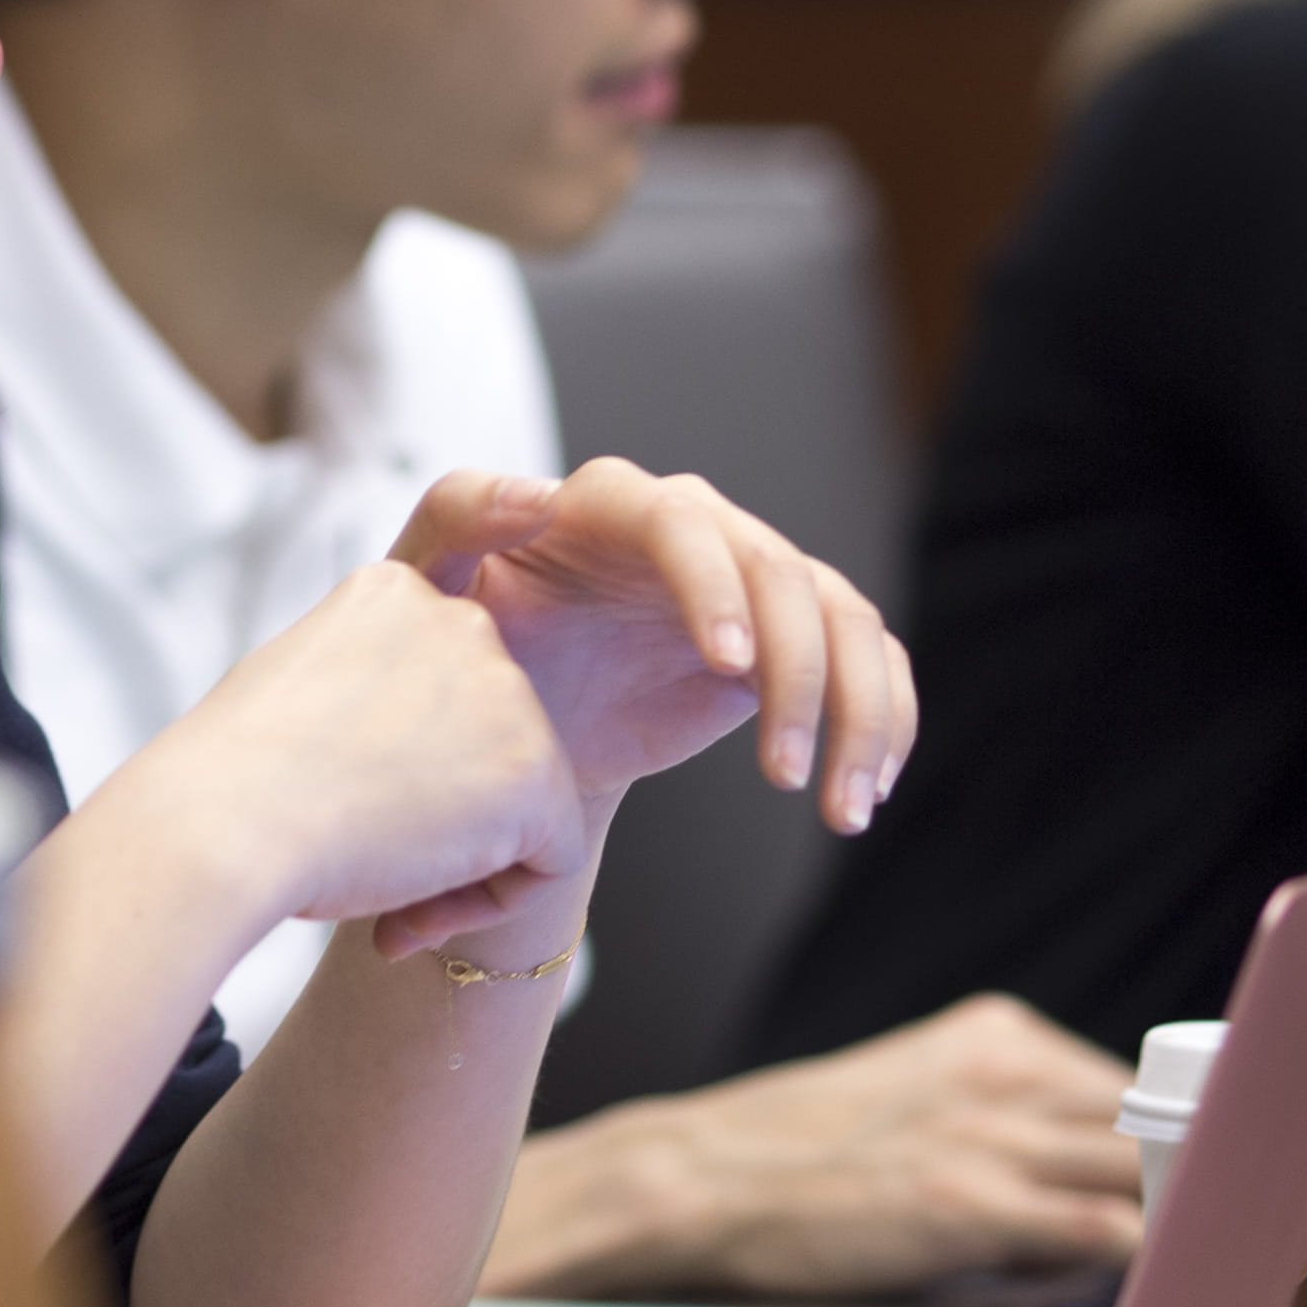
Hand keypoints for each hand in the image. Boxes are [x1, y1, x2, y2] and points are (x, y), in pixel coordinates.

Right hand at [128, 561, 587, 961]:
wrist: (219, 827)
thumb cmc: (229, 781)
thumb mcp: (296, 693)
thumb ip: (369, 699)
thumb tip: (404, 759)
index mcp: (392, 593)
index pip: (436, 683)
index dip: (401, 754)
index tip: (337, 797)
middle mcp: (460, 621)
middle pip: (486, 738)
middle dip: (439, 809)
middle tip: (365, 862)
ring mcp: (504, 691)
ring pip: (521, 801)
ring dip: (461, 860)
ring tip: (380, 896)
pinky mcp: (533, 771)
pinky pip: (550, 857)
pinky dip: (492, 902)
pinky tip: (412, 917)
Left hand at [391, 461, 914, 832]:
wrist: (513, 728)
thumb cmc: (459, 650)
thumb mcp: (421, 585)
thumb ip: (453, 520)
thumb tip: (531, 495)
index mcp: (610, 505)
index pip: (683, 521)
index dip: (716, 584)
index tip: (725, 664)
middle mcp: (698, 530)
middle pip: (784, 574)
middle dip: (802, 676)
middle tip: (786, 777)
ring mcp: (754, 582)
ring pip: (846, 619)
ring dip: (860, 713)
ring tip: (840, 811)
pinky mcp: (790, 640)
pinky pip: (869, 662)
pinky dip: (885, 722)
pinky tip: (864, 795)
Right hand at [486, 996, 1144, 1303]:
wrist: (702, 1181)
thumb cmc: (799, 1157)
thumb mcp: (915, 1096)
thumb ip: (1002, 1119)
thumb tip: (1091, 1193)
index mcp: (995, 1036)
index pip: (1133, 1081)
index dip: (1176, 1138)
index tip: (1202, 1181)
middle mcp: (1005, 1071)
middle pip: (1158, 1115)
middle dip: (1195, 1173)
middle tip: (1217, 1234)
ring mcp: (991, 1134)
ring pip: (1146, 1164)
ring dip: (1180, 1215)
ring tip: (1197, 1264)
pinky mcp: (972, 1204)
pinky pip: (1105, 1229)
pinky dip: (1138, 1260)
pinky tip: (1139, 1290)